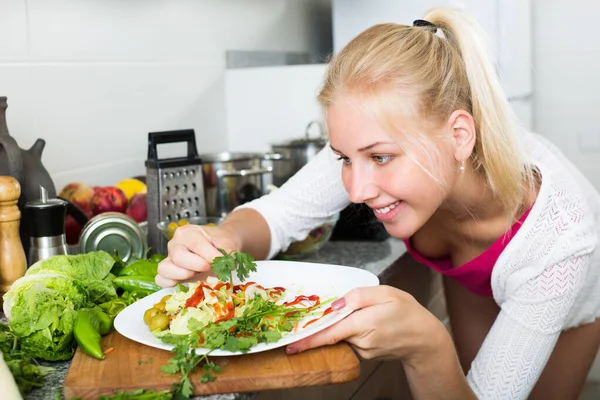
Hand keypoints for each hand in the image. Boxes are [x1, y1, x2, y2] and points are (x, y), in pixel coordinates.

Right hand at [155, 224, 239, 287]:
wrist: (220, 245)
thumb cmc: (221, 242)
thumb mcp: (228, 242)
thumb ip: (227, 252)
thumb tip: (227, 265)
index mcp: (189, 232)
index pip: (196, 245)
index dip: (210, 256)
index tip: (221, 262)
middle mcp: (176, 243)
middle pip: (178, 257)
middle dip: (197, 266)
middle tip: (209, 267)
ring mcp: (169, 258)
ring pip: (165, 269)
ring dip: (183, 276)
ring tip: (197, 275)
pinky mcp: (168, 272)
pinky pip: (161, 280)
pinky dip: (172, 284)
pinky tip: (187, 283)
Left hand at [286, 285, 445, 361]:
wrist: (425, 340)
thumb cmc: (408, 313)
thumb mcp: (386, 293)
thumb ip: (358, 296)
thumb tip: (335, 305)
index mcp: (365, 324)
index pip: (330, 333)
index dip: (309, 339)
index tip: (291, 344)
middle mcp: (361, 342)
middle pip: (333, 330)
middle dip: (327, 321)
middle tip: (334, 311)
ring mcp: (363, 351)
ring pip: (342, 334)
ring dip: (343, 323)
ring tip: (367, 313)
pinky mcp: (365, 354)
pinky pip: (351, 338)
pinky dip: (352, 329)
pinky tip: (369, 322)